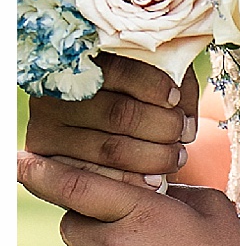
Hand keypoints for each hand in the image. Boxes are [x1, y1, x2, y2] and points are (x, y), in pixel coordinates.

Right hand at [22, 53, 197, 189]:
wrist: (87, 121)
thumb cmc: (133, 91)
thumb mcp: (154, 74)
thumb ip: (176, 86)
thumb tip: (187, 130)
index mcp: (78, 63)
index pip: (118, 70)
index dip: (152, 85)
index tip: (174, 98)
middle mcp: (54, 94)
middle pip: (119, 114)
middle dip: (163, 127)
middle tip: (182, 135)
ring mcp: (45, 129)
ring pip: (110, 149)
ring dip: (153, 157)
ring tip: (176, 157)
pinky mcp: (46, 159)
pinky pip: (92, 177)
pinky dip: (129, 181)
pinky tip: (153, 182)